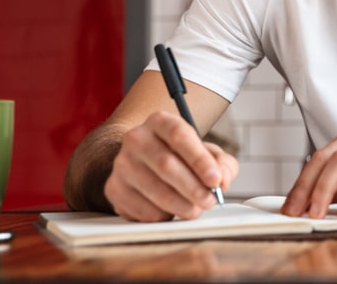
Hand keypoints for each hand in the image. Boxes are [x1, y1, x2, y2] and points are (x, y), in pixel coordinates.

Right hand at [104, 111, 237, 221]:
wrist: (145, 162)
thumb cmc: (182, 157)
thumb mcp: (207, 154)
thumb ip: (222, 164)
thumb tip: (222, 181)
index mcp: (160, 121)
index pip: (179, 135)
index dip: (199, 160)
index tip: (215, 180)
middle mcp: (137, 138)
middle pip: (166, 164)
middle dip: (193, 188)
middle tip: (209, 201)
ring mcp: (122, 164)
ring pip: (155, 190)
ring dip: (181, 205)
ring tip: (195, 209)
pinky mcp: (114, 188)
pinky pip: (142, 208)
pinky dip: (163, 215)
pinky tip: (172, 211)